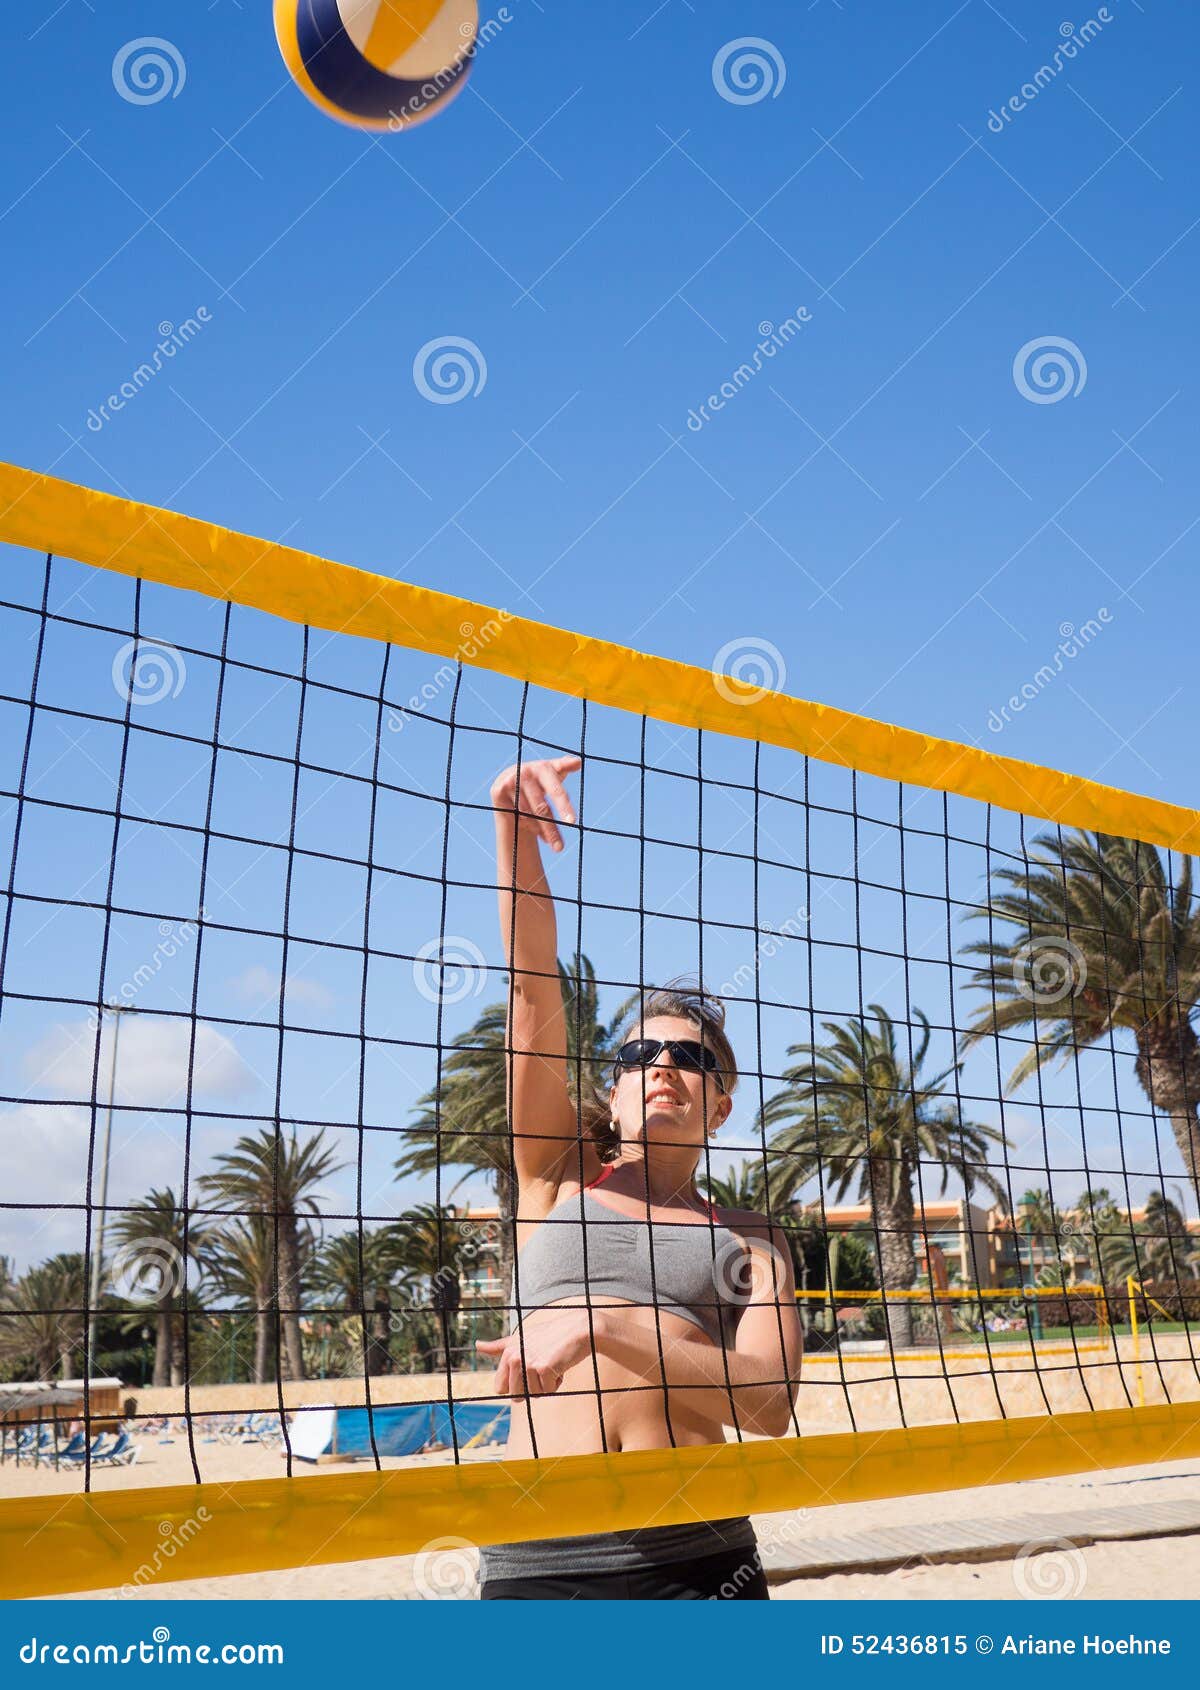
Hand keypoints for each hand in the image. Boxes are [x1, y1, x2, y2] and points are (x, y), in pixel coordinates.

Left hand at [475, 1306, 602, 1397]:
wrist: (579, 1329)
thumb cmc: (551, 1335)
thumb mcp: (521, 1338)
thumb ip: (499, 1346)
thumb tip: (477, 1345)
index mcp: (507, 1352)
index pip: (500, 1388)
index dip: (516, 1387)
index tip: (528, 1373)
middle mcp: (514, 1357)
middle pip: (516, 1396)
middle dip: (531, 1389)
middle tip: (541, 1369)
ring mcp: (528, 1363)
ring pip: (534, 1395)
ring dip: (546, 1385)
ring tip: (552, 1363)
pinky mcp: (544, 1369)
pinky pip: (549, 1391)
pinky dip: (557, 1383)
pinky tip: (561, 1365)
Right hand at [490, 755, 579, 852]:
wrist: (510, 781)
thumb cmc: (539, 780)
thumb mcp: (553, 774)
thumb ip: (565, 768)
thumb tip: (577, 762)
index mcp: (543, 767)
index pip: (556, 790)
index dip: (564, 804)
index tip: (572, 822)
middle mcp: (526, 772)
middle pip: (542, 808)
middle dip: (553, 829)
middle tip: (561, 848)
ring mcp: (511, 781)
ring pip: (529, 815)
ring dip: (544, 832)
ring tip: (557, 846)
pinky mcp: (498, 791)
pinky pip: (516, 815)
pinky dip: (530, 827)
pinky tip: (541, 834)